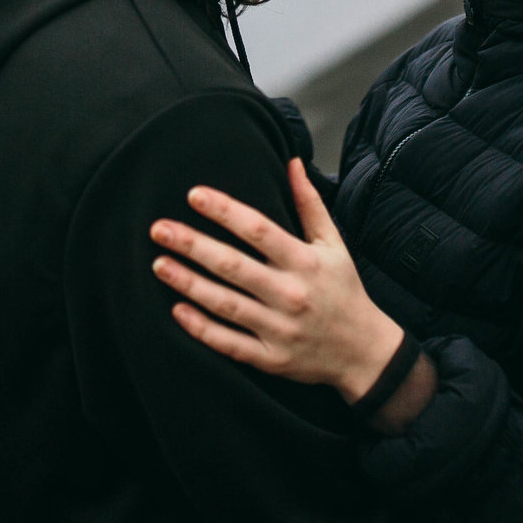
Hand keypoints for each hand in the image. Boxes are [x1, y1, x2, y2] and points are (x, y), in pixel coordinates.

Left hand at [150, 158, 405, 401]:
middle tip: (158, 228)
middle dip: (193, 245)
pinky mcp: (270, 359)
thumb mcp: (334, 244)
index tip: (194, 195)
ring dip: (188, 283)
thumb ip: (310, 204)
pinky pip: (229, 344)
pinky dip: (201, 329)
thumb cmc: (343, 290)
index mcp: (305, 262)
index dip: (225, 211)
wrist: (364, 352)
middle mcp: (290, 294)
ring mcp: (279, 329)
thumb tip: (292, 162)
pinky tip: (176, 310)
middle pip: (233, 266)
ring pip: (225, 304)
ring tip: (158, 263)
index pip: (259, 230)